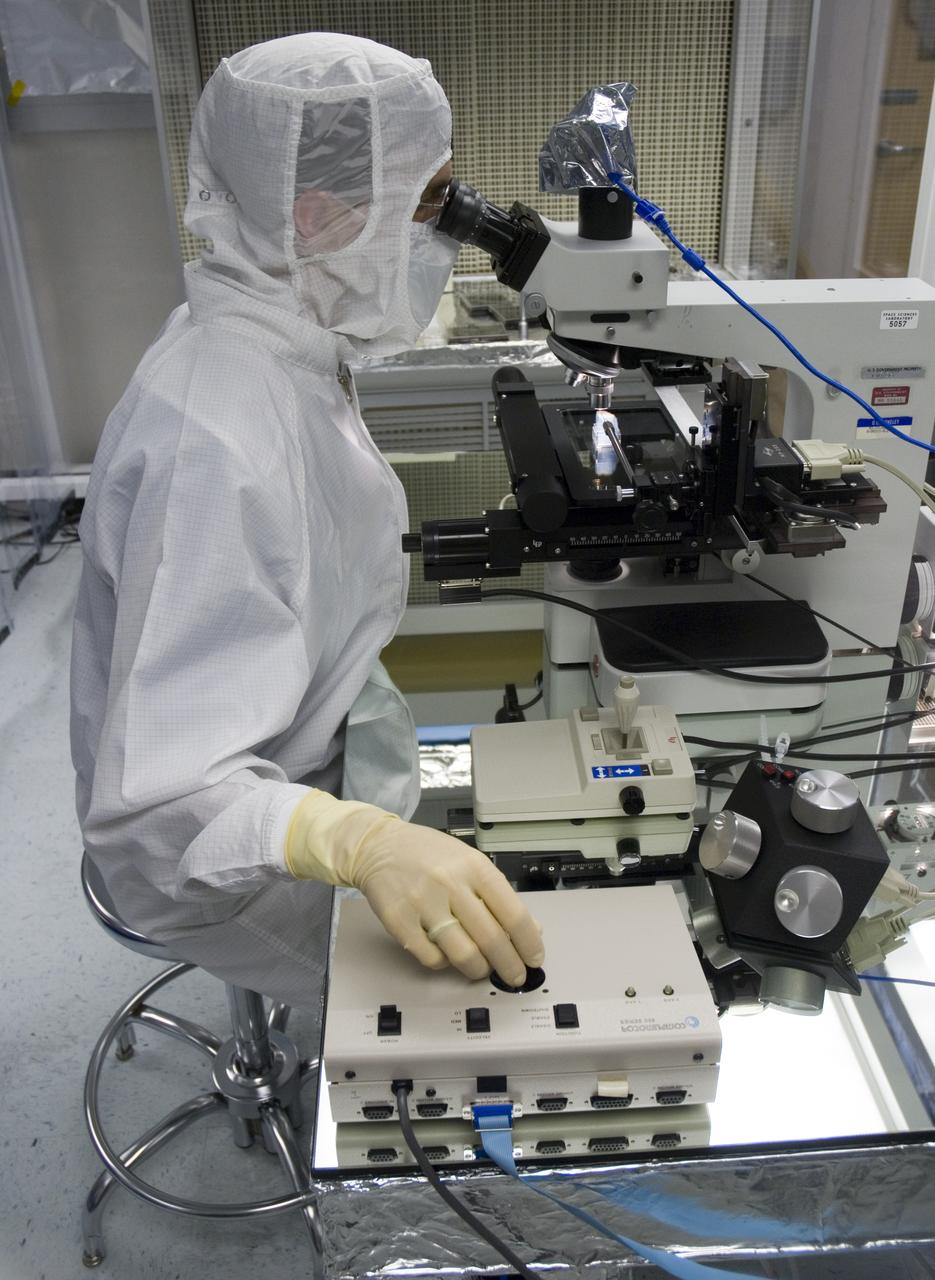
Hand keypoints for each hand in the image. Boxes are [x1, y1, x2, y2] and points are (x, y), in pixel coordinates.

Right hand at [351, 819, 543, 984]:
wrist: (379, 846)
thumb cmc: (427, 854)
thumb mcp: (470, 862)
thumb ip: (499, 895)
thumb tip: (529, 929)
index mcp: (473, 866)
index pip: (513, 913)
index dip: (529, 943)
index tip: (534, 957)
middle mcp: (450, 883)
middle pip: (491, 939)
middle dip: (509, 965)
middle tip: (515, 975)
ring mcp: (423, 904)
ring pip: (464, 955)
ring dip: (479, 969)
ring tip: (482, 968)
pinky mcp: (400, 922)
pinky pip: (433, 959)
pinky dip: (446, 964)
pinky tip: (448, 954)